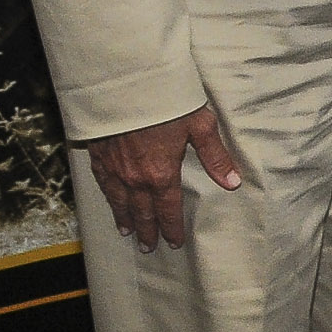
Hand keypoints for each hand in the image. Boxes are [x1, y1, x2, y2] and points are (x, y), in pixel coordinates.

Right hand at [82, 104, 242, 252]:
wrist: (124, 85)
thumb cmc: (166, 102)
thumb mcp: (199, 125)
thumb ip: (215, 157)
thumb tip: (233, 183)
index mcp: (161, 174)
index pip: (168, 209)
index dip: (171, 227)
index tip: (173, 242)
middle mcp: (134, 178)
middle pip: (141, 212)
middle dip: (147, 230)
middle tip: (148, 246)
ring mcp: (113, 169)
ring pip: (119, 202)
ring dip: (125, 219)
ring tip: (127, 232)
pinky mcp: (97, 156)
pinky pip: (102, 184)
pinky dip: (107, 198)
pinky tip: (109, 202)